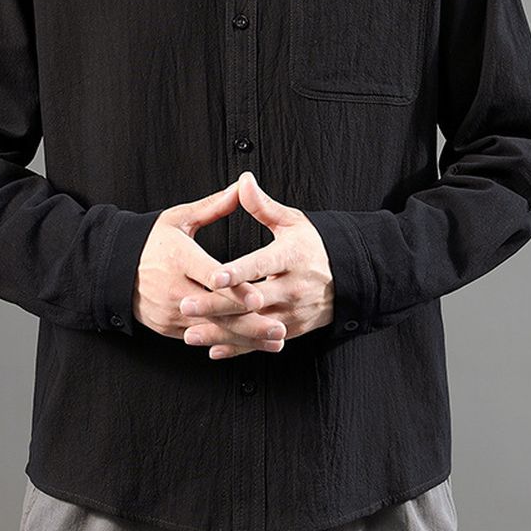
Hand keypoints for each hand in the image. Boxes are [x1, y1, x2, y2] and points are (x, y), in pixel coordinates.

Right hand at [133, 180, 290, 355]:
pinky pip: (201, 338)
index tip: (258, 297)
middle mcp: (173, 288)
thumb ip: (213, 207)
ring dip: (246, 338)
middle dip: (250, 322)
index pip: (209, 275)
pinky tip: (254, 346)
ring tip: (275, 342)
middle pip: (216, 310)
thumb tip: (242, 186)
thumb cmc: (153, 241)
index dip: (234, 288)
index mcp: (178, 258)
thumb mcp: (179, 219)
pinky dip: (228, 344)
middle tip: (279, 328)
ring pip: (212, 329)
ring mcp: (170, 311)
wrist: (115, 268)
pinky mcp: (168, 327)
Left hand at [184, 171, 334, 358]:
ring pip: (252, 326)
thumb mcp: (292, 222)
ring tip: (189, 333)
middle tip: (185, 306)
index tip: (214, 275)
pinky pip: (261, 342)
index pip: (261, 264)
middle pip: (251, 300)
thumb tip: (243, 181)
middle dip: (217, 306)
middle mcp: (293, 288)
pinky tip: (213, 348)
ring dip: (221, 332)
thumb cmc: (312, 246)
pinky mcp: (292, 330)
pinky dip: (237, 347)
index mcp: (292, 257)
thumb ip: (263, 206)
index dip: (238, 271)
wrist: (346, 278)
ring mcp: (293, 312)